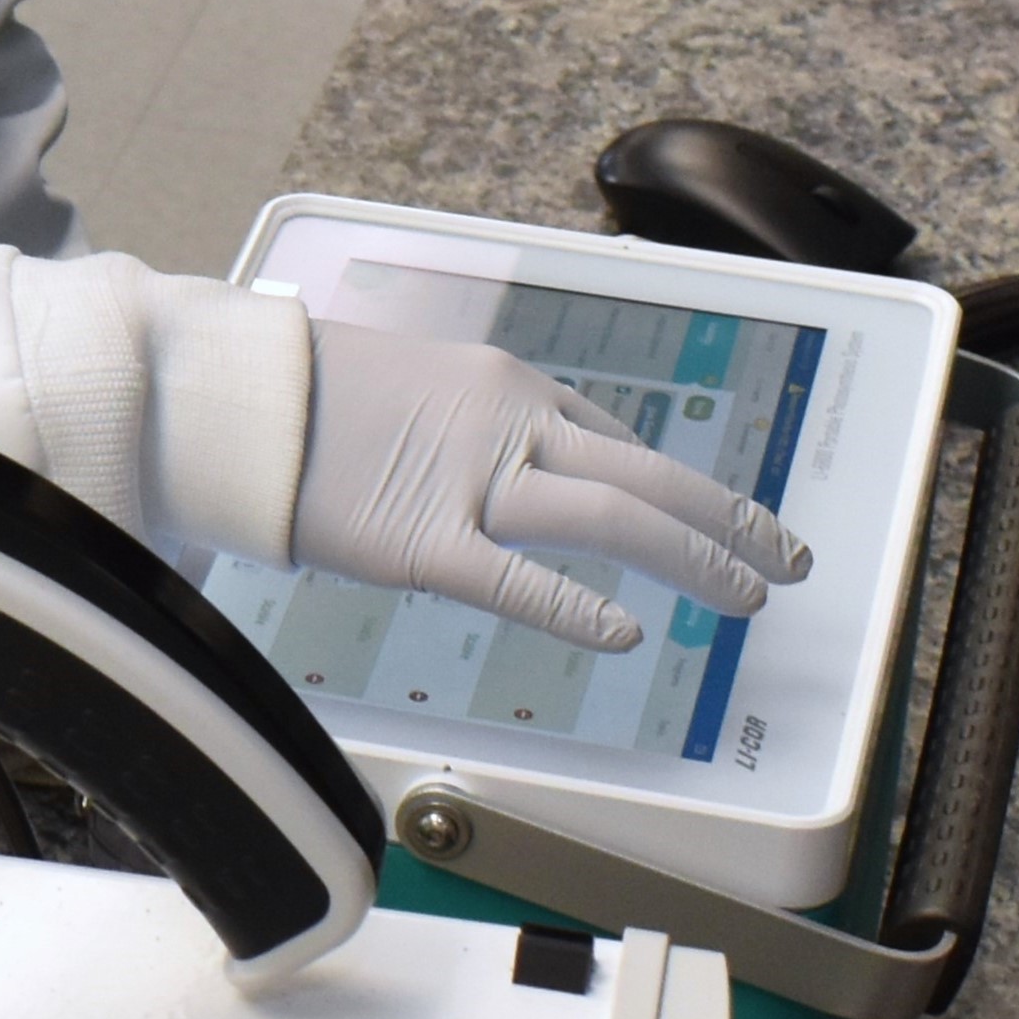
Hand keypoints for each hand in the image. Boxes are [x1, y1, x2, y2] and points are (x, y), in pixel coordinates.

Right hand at [289, 320, 811, 649]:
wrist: (230, 395)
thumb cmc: (299, 393)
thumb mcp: (402, 383)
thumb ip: (462, 427)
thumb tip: (491, 466)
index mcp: (500, 385)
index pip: (613, 439)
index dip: (675, 484)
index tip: (711, 515)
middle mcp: (504, 422)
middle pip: (646, 474)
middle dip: (729, 519)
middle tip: (788, 559)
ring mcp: (469, 481)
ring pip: (612, 518)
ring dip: (695, 557)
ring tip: (747, 597)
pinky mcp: (422, 541)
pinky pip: (519, 580)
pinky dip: (580, 609)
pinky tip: (626, 635)